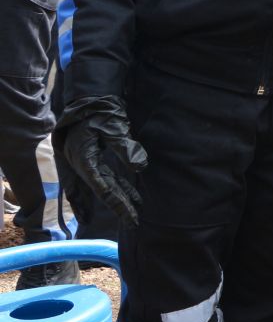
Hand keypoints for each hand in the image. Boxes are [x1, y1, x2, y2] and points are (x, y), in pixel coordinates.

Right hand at [58, 96, 146, 225]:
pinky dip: (115, 188)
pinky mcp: (94, 158)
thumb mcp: (113, 126)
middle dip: (120, 207)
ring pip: (104, 186)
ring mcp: (88, 162)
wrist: (88, 99)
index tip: (132, 214)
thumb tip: (140, 167)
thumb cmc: (100, 111)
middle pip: (104, 191)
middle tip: (134, 223)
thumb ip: (125, 146)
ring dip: (118, 199)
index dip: (118, 202)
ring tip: (131, 215)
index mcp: (85, 159)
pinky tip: (127, 198)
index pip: (104, 187)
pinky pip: (105, 178)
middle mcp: (84, 165)